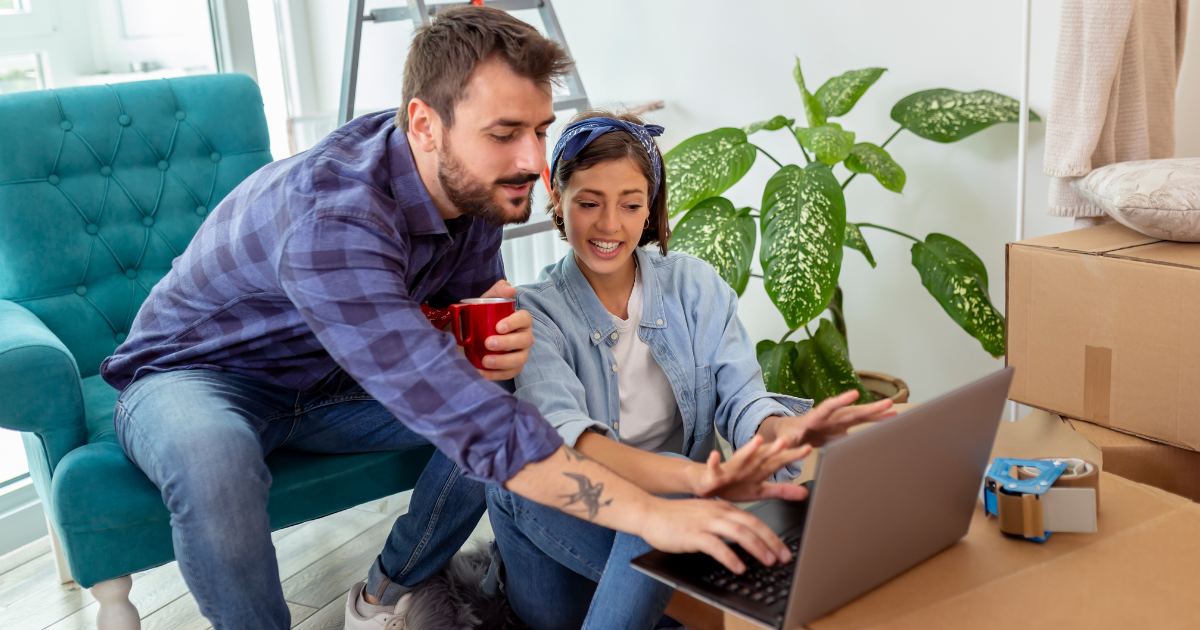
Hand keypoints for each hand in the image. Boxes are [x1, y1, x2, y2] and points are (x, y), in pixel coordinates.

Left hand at [475, 280, 532, 380]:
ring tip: (485, 361)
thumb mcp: (487, 300)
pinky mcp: (513, 368)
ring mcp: (520, 354)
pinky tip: (482, 372)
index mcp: (521, 320)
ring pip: (519, 360)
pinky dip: (497, 375)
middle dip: (507, 343)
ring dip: (503, 361)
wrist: (469, 336)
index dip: (514, 323)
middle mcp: (525, 337)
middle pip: (524, 341)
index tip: (498, 326)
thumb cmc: (483, 317)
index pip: (525, 319)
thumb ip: (497, 290)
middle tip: (488, 342)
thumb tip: (510, 290)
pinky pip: (510, 374)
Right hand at [638, 496, 791, 573]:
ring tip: (768, 561)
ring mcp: (705, 522)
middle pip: (751, 524)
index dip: (771, 535)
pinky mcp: (693, 534)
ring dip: (756, 548)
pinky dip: (730, 557)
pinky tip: (739, 567)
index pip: (754, 519)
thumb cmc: (676, 517)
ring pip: (738, 532)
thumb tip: (744, 539)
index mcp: (722, 507)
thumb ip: (724, 524)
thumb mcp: (705, 516)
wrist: (650, 512)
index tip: (783, 549)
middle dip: (771, 542)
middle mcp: (717, 511)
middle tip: (783, 557)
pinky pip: (716, 545)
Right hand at [686, 436, 811, 501]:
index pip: (778, 461)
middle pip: (761, 456)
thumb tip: (805, 493)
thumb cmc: (734, 486)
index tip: (808, 448)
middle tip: (785, 441)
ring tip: (757, 440)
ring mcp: (730, 468)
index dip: (792, 456)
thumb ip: (782, 490)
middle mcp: (747, 465)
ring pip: (740, 458)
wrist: (707, 483)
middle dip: (773, 449)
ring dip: (748, 449)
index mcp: (759, 469)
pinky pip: (714, 467)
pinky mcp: (714, 473)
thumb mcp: (761, 491)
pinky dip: (714, 462)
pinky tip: (715, 455)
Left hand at [766, 390, 896, 448]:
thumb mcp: (784, 439)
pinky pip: (860, 423)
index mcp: (814, 418)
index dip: (840, 401)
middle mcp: (829, 417)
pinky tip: (890, 417)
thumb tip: (784, 444)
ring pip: (858, 415)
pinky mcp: (842, 427)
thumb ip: (785, 441)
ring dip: (875, 413)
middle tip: (887, 403)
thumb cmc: (786, 435)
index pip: (827, 407)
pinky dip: (874, 421)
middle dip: (868, 407)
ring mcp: (837, 421)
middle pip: (850, 411)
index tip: (853, 394)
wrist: (791, 431)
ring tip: (893, 409)